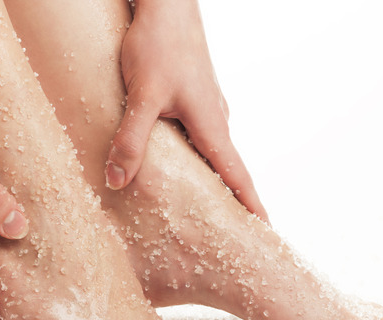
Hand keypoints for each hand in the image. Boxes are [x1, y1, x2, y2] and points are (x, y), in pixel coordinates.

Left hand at [107, 0, 268, 222]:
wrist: (166, 4)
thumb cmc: (158, 45)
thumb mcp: (142, 96)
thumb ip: (130, 140)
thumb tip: (117, 182)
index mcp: (211, 125)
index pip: (237, 176)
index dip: (251, 207)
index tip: (265, 233)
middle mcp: (215, 119)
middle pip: (228, 170)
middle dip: (232, 202)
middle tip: (233, 232)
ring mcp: (206, 107)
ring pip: (212, 152)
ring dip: (212, 179)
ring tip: (205, 208)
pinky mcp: (192, 97)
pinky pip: (198, 136)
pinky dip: (195, 158)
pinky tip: (178, 165)